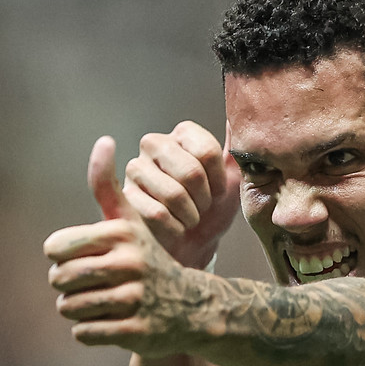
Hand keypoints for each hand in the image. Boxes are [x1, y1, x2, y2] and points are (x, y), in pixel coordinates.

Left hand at [44, 137, 203, 353]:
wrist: (191, 306)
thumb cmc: (147, 259)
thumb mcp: (130, 222)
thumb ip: (107, 186)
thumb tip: (104, 140)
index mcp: (121, 235)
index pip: (55, 249)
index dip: (61, 259)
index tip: (82, 260)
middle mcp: (130, 265)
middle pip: (60, 280)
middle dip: (67, 288)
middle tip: (89, 287)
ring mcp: (135, 300)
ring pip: (70, 309)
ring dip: (77, 310)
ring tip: (100, 304)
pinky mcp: (137, 331)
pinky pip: (85, 333)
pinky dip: (91, 331)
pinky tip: (112, 322)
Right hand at [121, 120, 240, 268]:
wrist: (193, 245)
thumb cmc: (212, 210)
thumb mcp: (231, 180)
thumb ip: (234, 151)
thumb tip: (239, 120)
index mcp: (182, 133)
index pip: (208, 152)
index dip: (219, 181)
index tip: (217, 191)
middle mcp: (154, 143)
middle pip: (191, 172)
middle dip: (204, 199)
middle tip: (202, 207)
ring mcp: (136, 168)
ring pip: (174, 194)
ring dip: (190, 215)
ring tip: (189, 217)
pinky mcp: (125, 195)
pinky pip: (158, 214)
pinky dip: (175, 228)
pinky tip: (175, 227)